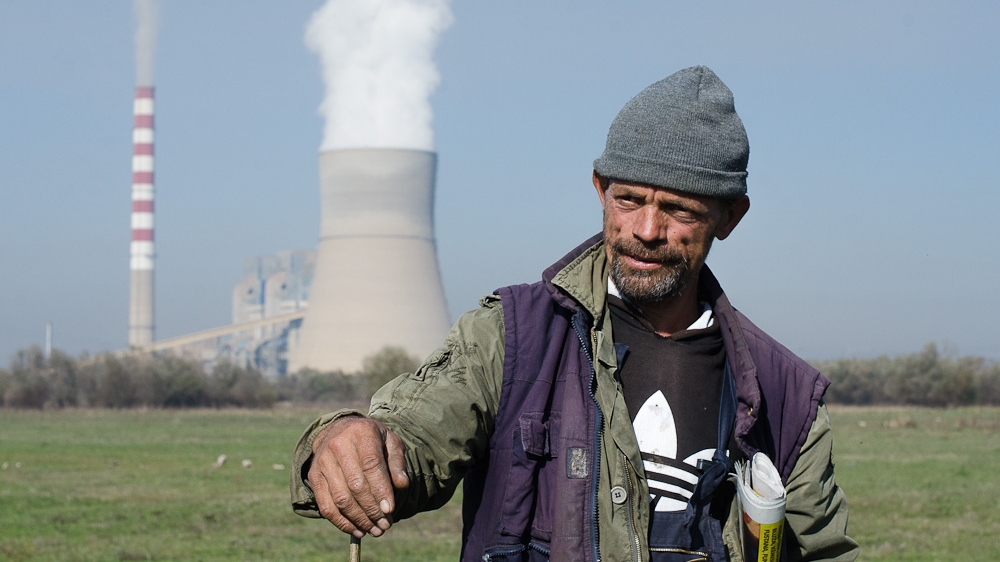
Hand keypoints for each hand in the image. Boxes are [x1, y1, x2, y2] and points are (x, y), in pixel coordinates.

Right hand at [308, 416, 409, 537]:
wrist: (340, 429)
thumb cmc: (371, 439)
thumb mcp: (390, 441)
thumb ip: (397, 462)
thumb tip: (401, 485)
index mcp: (361, 433)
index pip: (371, 465)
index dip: (381, 490)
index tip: (390, 510)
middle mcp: (338, 445)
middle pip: (355, 485)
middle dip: (372, 510)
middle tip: (386, 525)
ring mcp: (322, 461)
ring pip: (340, 499)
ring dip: (359, 519)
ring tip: (375, 530)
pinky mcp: (313, 476)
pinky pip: (326, 505)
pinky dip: (341, 522)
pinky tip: (357, 530)